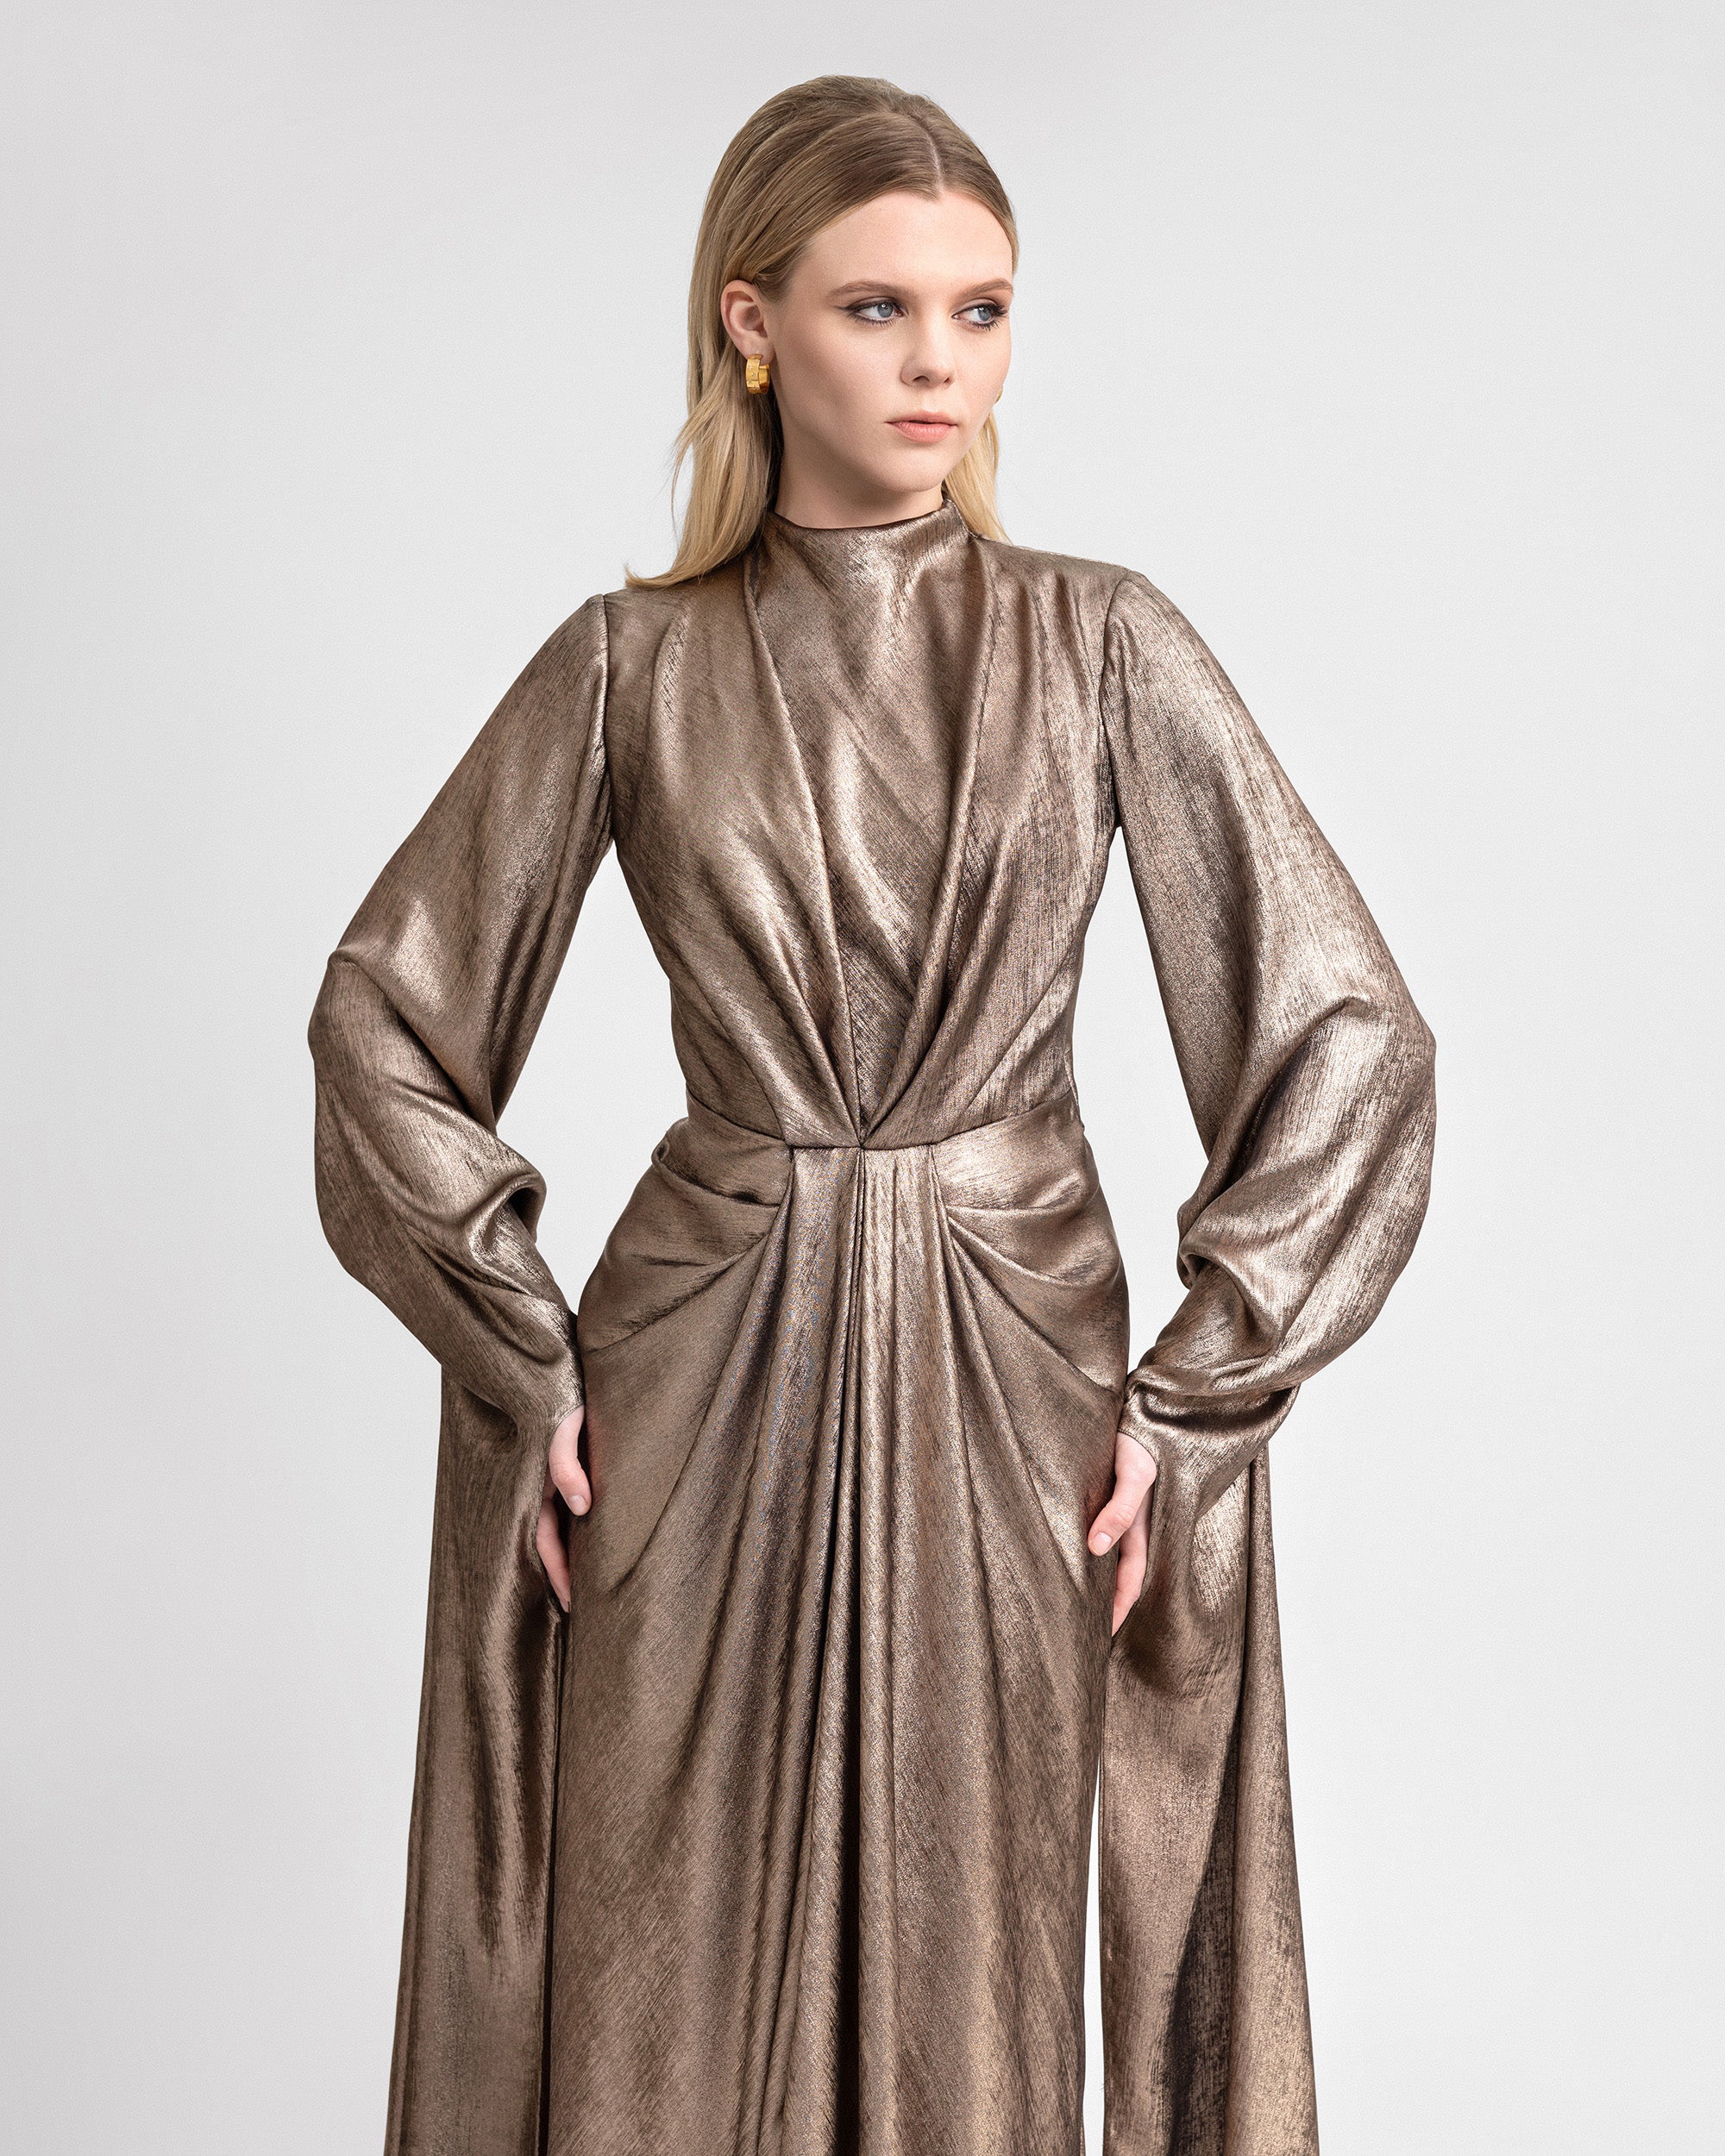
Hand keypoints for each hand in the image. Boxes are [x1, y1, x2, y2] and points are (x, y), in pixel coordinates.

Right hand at [535, 1407, 589, 1612]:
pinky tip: (593, 1538)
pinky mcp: (565, 1466)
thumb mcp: (561, 1428)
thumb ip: (566, 1467)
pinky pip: (570, 1506)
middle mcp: (542, 1486)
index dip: (561, 1575)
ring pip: (562, 1526)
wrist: (551, 1364)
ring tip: (591, 1584)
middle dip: (566, 1574)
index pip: (546, 1543)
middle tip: (584, 1609)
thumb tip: (581, 1507)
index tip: (575, 1606)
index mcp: (537, 1484)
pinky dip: (578, 1529)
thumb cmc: (559, 1394)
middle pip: (553, 1541)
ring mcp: (552, 1478)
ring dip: (572, 1554)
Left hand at [1089, 1431, 1156, 1635]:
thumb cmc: (1142, 1447)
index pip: (1129, 1584)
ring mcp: (1118, 1520)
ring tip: (1071, 1607)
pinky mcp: (1105, 1505)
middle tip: (1080, 1633)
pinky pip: (1097, 1540)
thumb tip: (1096, 1548)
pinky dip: (1086, 1558)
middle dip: (1103, 1606)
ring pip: (1106, 1562)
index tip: (1102, 1638)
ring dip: (1094, 1584)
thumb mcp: (1134, 1478)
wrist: (1145, 1419)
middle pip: (1116, 1578)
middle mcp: (1130, 1531)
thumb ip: (1118, 1512)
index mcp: (1140, 1532)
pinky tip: (1069, 1563)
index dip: (1117, 1612)